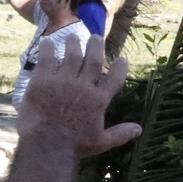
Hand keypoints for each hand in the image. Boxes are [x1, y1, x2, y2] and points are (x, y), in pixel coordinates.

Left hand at [20, 40, 138, 156]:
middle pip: (93, 61)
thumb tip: (139, 129)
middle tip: (96, 36)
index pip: (115, 79)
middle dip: (96, 47)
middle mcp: (83, 86)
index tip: (122, 59)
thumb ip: (120, 134)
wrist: (46, 143)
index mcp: (99, 99)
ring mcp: (63, 81)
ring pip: (71, 56)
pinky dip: (47, 49)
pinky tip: (46, 42)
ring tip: (73, 36)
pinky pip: (46, 60)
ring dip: (73, 45)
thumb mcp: (101, 142)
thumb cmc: (74, 145)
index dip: (120, 67)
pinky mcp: (42, 80)